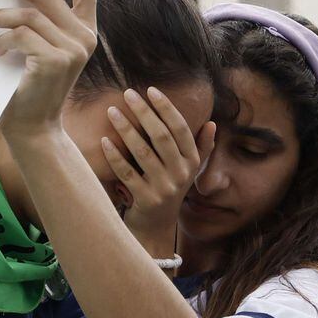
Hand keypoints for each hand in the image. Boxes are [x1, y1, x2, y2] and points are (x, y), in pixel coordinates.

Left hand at [0, 0, 97, 140]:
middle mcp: (85, 36)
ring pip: (28, 13)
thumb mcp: (42, 46)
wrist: (33, 126)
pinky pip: (20, 34)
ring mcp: (72, 48)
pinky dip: (1, 41)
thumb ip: (41, 19)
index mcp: (86, 28)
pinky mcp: (55, 61)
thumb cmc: (30, 85)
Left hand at [102, 87, 215, 242]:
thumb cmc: (169, 190)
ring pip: (143, 152)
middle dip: (144, 112)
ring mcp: (163, 188)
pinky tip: (104, 141)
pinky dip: (115, 156)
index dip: (167, 108)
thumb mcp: (188, 170)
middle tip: (128, 93)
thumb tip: (212, 123)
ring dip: (126, 129)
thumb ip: (201, 147)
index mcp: (191, 162)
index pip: (180, 129)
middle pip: (162, 136)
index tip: (151, 90)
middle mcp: (180, 174)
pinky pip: (127, 173)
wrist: (156, 227)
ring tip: (111, 111)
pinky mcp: (145, 200)